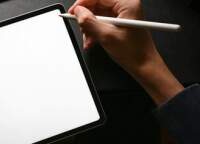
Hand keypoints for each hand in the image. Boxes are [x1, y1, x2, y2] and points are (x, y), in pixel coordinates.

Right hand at [69, 0, 183, 104]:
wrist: (142, 64)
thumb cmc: (133, 51)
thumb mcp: (107, 36)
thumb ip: (90, 22)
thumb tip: (78, 12)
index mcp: (127, 3)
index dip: (83, 3)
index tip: (73, 11)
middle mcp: (125, 6)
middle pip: (97, 4)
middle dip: (86, 18)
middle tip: (80, 27)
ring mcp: (122, 14)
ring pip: (97, 14)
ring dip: (89, 27)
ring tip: (88, 39)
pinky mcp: (119, 22)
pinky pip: (101, 22)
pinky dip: (94, 31)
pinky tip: (92, 40)